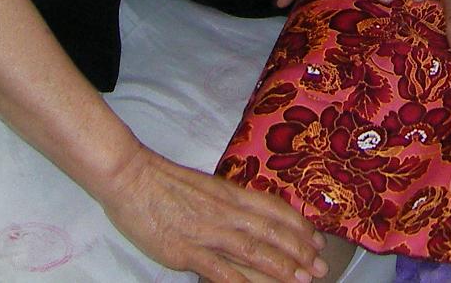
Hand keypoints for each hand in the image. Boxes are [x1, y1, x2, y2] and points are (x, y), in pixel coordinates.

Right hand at [98, 143, 325, 282]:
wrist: (130, 177)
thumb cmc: (163, 181)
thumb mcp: (204, 187)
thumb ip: (226, 202)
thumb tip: (247, 217)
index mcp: (229, 193)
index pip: (273, 209)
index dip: (297, 225)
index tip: (316, 239)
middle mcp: (225, 212)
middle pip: (270, 232)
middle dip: (299, 251)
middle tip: (321, 267)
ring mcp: (206, 232)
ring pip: (253, 250)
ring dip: (281, 266)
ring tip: (303, 279)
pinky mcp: (185, 250)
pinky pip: (219, 269)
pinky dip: (240, 281)